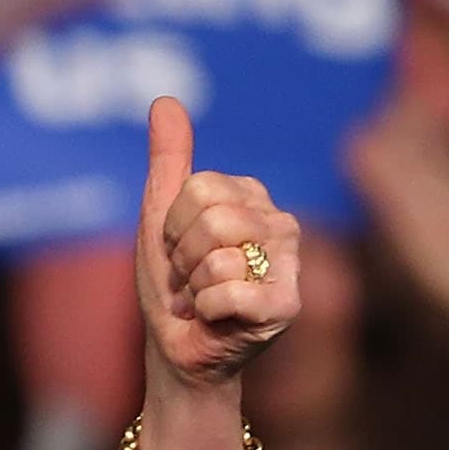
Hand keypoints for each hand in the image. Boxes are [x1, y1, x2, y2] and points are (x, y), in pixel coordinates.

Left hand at [135, 97, 300, 392]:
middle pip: (211, 215)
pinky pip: (226, 291)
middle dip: (182, 255)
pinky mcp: (286, 305)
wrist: (176, 349)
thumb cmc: (171, 285)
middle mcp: (279, 224)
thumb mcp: (159, 218)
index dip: (171, 225)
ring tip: (201, 297)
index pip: (198, 187)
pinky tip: (216, 318)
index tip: (177, 251)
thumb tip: (165, 100)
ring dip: (192, 284)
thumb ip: (168, 161)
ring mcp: (288, 264)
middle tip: (189, 278)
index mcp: (252, 197)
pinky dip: (204, 310)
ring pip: (218, 253)